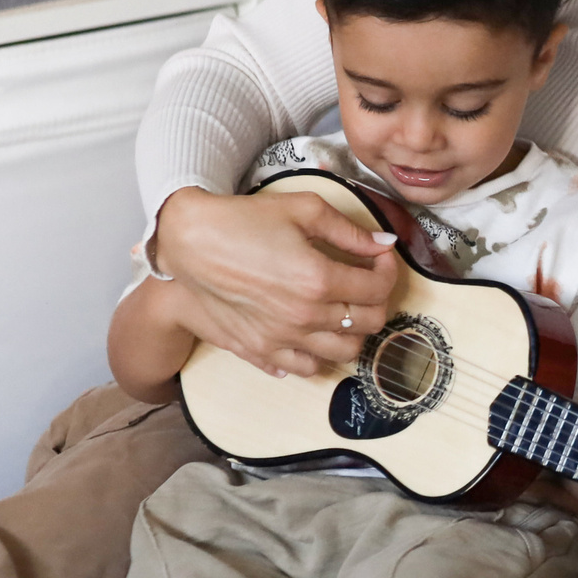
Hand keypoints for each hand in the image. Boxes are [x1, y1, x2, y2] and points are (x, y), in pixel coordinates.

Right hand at [152, 187, 401, 375]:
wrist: (189, 242)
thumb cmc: (243, 221)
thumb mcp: (303, 209)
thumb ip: (350, 230)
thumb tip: (385, 243)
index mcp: (318, 279)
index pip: (378, 289)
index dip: (388, 271)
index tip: (381, 259)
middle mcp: (304, 316)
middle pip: (368, 324)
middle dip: (378, 301)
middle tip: (368, 283)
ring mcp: (282, 338)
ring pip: (344, 353)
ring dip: (355, 332)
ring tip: (346, 309)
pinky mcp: (260, 349)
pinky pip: (306, 368)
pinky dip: (320, 355)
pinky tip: (316, 333)